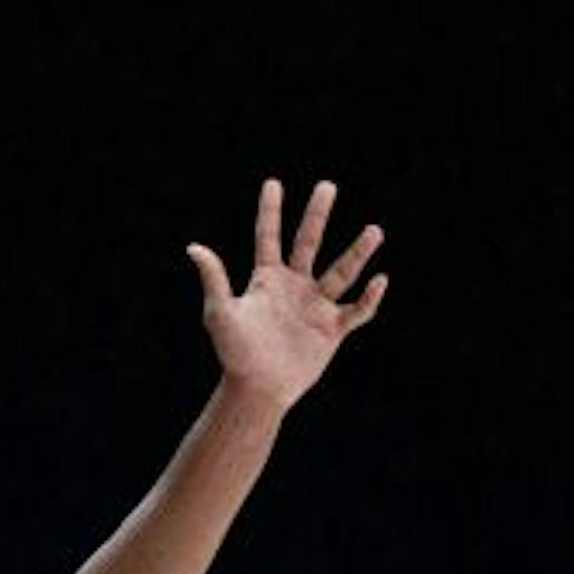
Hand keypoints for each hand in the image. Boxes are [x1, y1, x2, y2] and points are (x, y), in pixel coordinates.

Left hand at [189, 177, 386, 411]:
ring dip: (358, 252)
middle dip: (317, 215)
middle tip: (327, 186)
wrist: (256, 389)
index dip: (270, 211)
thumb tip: (194, 248)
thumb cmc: (235, 354)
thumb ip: (214, 279)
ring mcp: (315, 306)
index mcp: (267, 280)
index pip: (269, 237)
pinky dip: (370, 299)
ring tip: (375, 230)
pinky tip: (380, 281)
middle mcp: (294, 287)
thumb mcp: (220, 313)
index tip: (273, 183)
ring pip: (341, 272)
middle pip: (309, 243)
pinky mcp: (331, 330)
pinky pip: (357, 311)